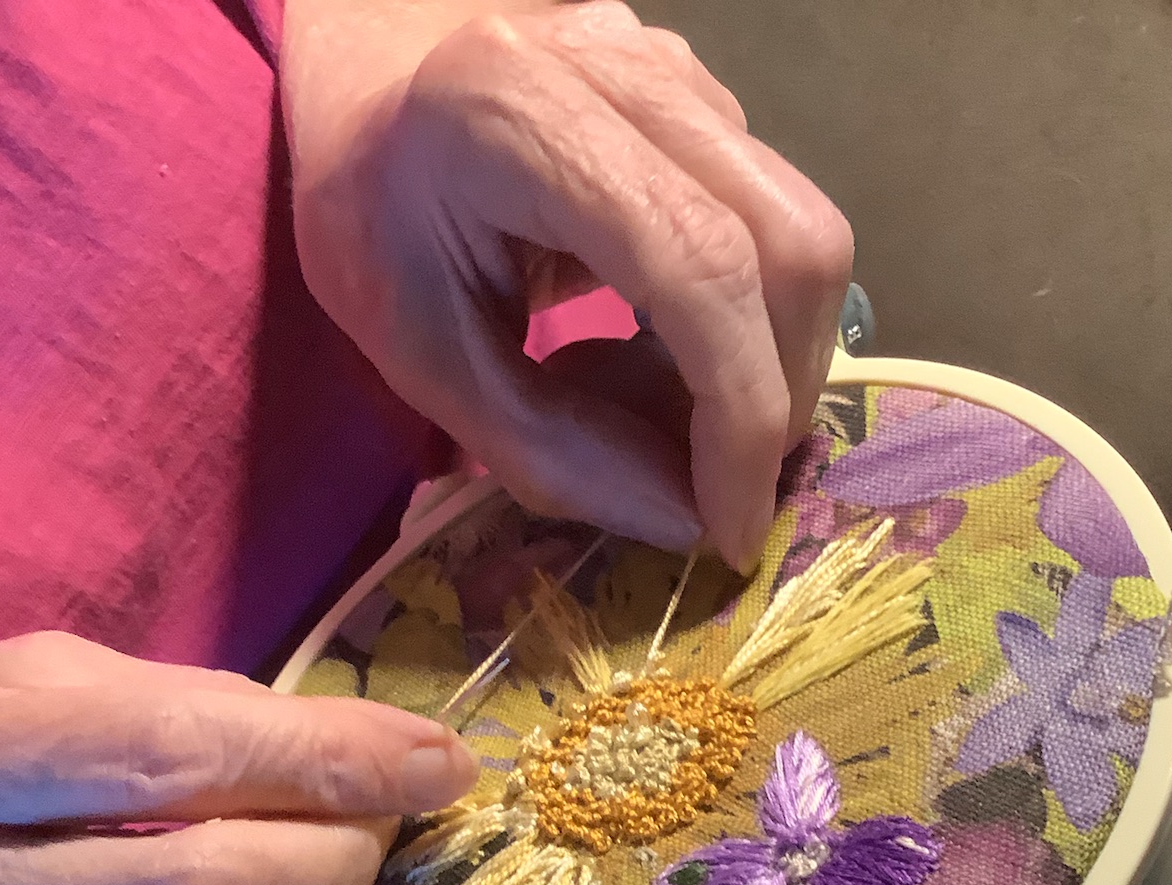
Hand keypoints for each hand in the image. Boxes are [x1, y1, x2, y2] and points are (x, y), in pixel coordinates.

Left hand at [283, 0, 852, 571]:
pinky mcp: (710, 95)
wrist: (368, 88)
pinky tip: (658, 356)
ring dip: (764, 365)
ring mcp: (682, 70)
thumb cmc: (373, 221)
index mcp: (522, 116)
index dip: (739, 413)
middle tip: (718, 492)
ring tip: (667, 420)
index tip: (731, 528)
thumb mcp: (425, 357)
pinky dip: (742, 324)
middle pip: (791, 244)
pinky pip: (771, 227)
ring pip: (802, 237)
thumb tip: (688, 523)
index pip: (698, 266)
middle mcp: (628, 70)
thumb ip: (549, 448)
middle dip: (776, 399)